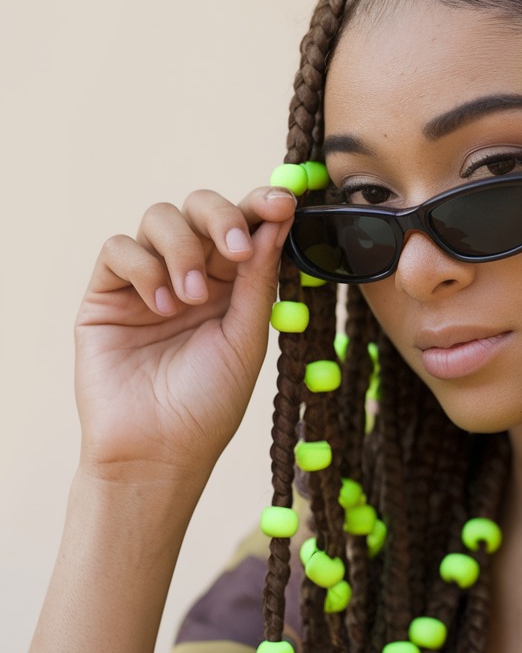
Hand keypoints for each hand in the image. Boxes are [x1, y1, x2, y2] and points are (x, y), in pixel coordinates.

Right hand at [75, 186, 296, 482]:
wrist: (158, 450)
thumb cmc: (209, 403)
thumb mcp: (247, 338)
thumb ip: (258, 280)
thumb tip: (277, 221)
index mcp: (232, 284)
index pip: (245, 227)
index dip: (261, 206)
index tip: (283, 202)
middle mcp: (191, 274)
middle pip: (200, 208)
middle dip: (221, 217)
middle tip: (236, 249)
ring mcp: (147, 281)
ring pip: (159, 218)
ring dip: (182, 249)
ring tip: (190, 300)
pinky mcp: (107, 294)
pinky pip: (118, 248)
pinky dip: (143, 267)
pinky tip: (161, 306)